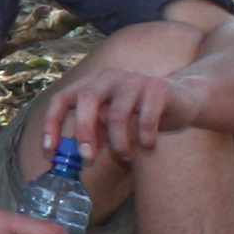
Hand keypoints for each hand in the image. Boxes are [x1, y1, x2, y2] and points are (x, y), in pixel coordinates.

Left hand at [34, 64, 190, 167]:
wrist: (183, 101)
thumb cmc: (140, 114)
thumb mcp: (112, 123)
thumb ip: (94, 132)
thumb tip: (74, 156)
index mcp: (94, 82)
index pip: (63, 98)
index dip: (52, 123)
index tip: (49, 149)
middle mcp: (110, 76)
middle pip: (87, 99)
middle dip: (84, 131)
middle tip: (88, 157)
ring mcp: (134, 79)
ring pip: (116, 115)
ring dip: (119, 144)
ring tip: (126, 156)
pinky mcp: (158, 88)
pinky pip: (145, 120)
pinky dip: (144, 139)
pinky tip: (149, 145)